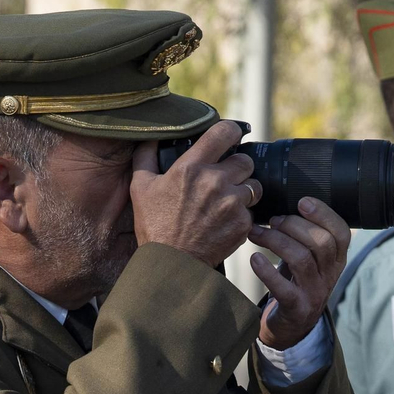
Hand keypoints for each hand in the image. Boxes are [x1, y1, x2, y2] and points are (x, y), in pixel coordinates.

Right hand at [129, 121, 258, 267]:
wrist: (171, 263)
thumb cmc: (154, 225)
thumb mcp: (140, 187)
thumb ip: (145, 156)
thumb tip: (150, 136)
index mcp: (191, 167)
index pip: (224, 132)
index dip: (230, 130)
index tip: (231, 135)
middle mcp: (215, 181)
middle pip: (245, 160)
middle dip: (237, 167)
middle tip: (225, 179)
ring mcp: (232, 203)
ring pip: (253, 186)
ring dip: (243, 191)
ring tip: (226, 202)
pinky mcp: (243, 223)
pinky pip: (251, 211)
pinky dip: (241, 215)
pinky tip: (224, 222)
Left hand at [249, 198, 350, 350]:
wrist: (292, 326)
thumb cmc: (297, 281)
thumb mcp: (310, 258)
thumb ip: (305, 234)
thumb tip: (284, 199)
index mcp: (337, 259)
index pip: (342, 232)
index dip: (324, 214)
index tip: (302, 201)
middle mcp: (330, 275)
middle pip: (322, 243)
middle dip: (294, 225)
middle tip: (273, 220)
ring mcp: (315, 293)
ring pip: (302, 260)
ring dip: (276, 241)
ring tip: (257, 233)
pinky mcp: (297, 308)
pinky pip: (284, 288)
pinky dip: (267, 271)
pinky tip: (254, 259)